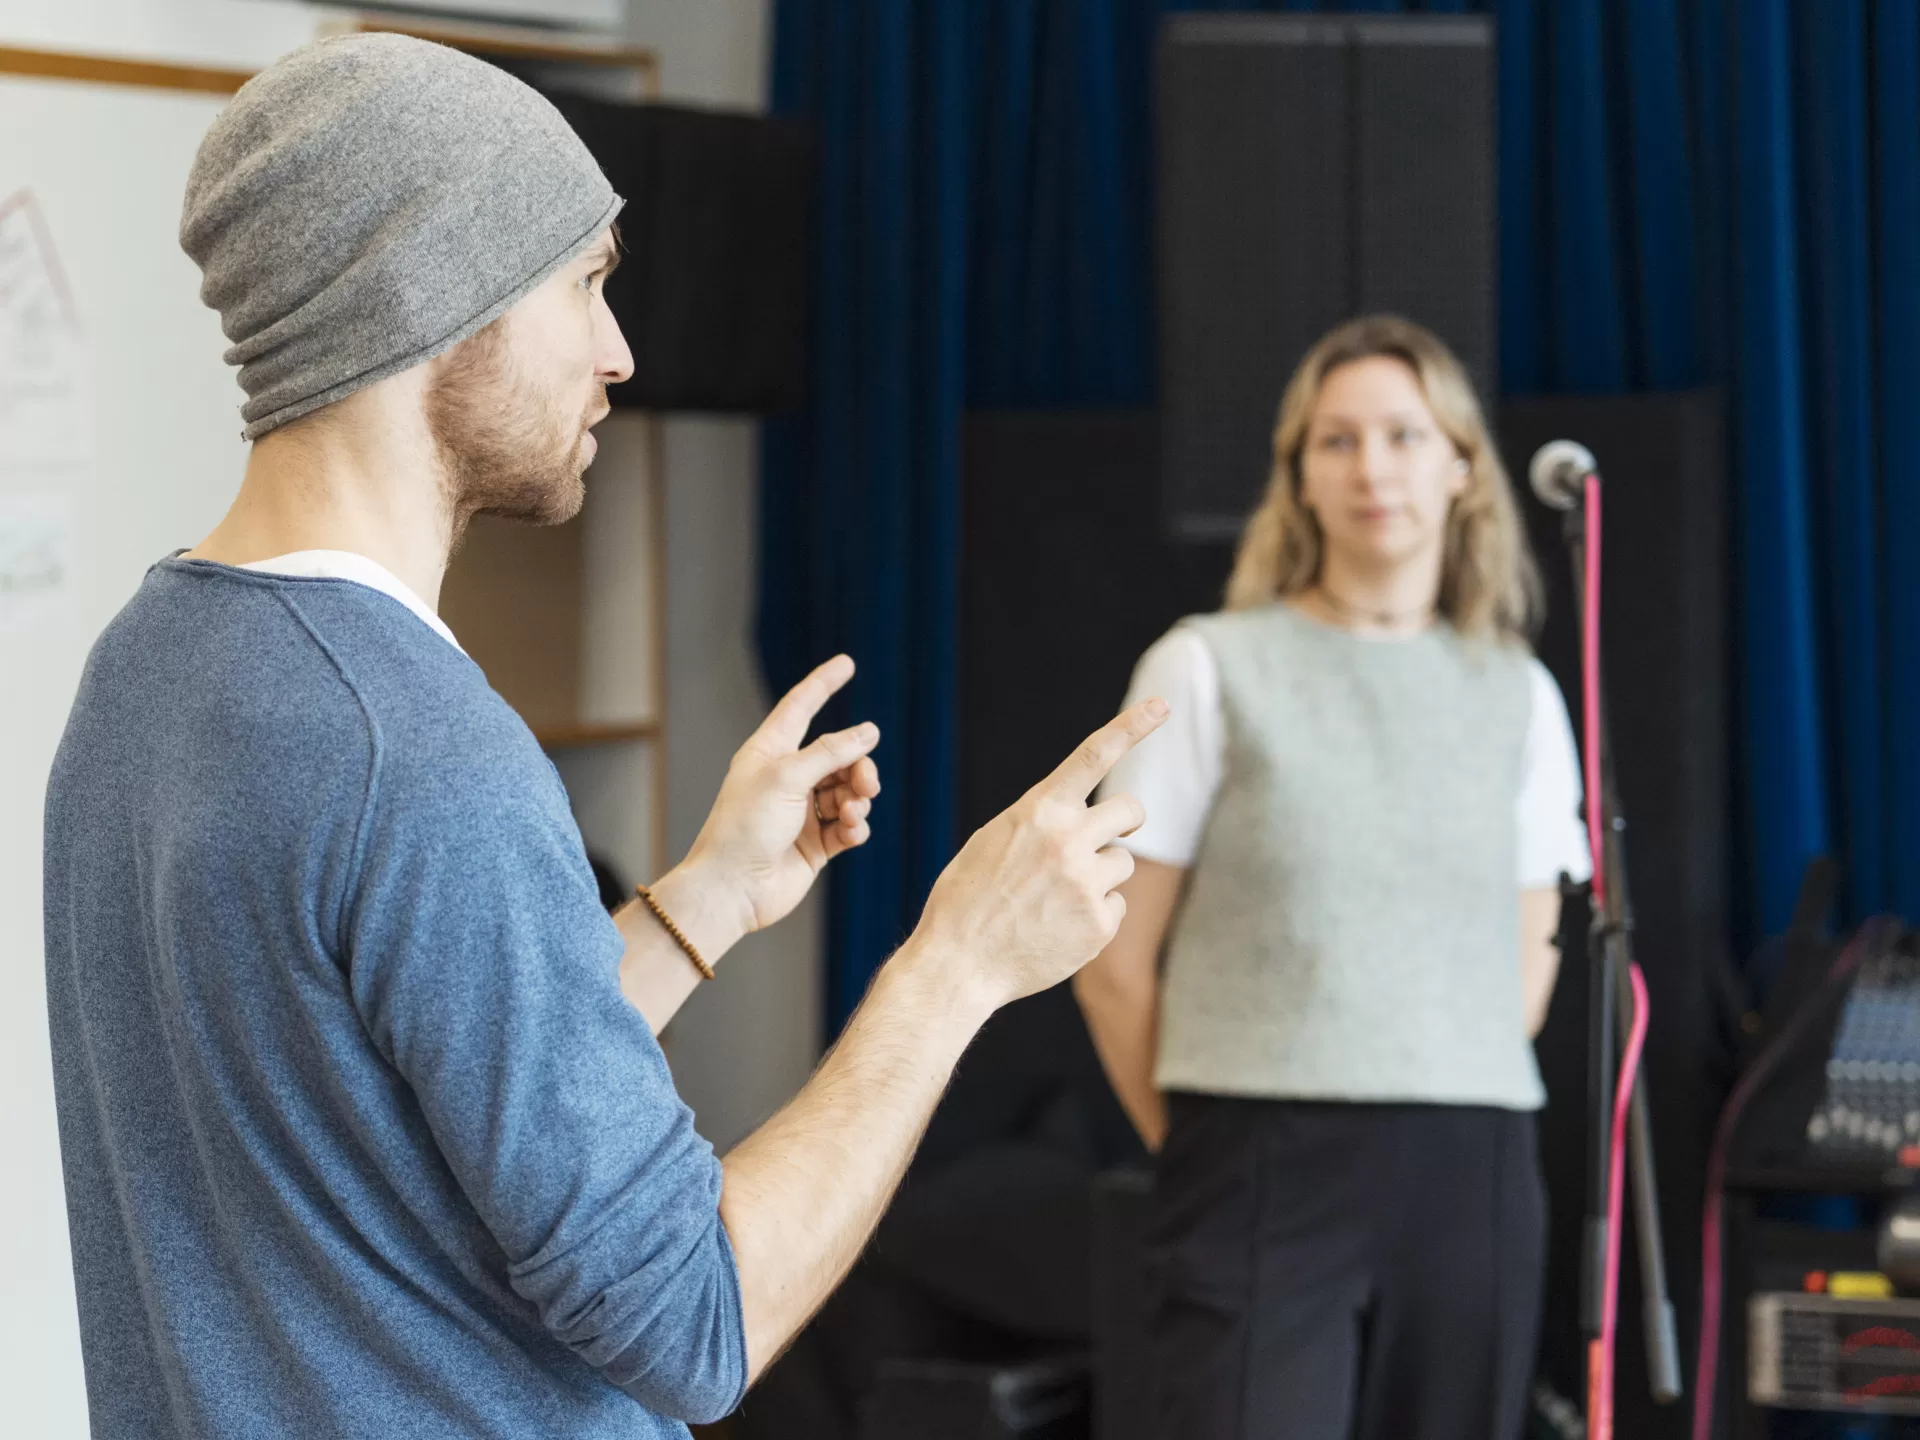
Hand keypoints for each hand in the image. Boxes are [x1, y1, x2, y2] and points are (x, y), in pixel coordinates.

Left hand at [681, 655, 881, 937]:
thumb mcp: (788, 778)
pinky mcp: (815, 844)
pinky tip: (851, 832)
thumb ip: (831, 752)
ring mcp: (802, 813)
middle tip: (866, 783)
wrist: (733, 889)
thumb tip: (869, 732)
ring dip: (858, 799)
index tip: (847, 663)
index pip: (800, 708)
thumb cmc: (745, 828)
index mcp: (769, 754)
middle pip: (838, 756)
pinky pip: (848, 826)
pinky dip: (855, 827)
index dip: (823, 684)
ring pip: (848, 791)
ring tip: (853, 813)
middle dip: (858, 766)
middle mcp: (786, 779)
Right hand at [908, 699, 1167, 1012]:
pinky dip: (1093, 916)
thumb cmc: (969, 899)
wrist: (959, 964)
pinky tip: (1058, 929)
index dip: (1132, 726)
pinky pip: (1116, 905)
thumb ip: (1041, 821)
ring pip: (1123, 862)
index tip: (1162, 705)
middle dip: (1120, 822)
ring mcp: (1087, 883)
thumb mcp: (994, 841)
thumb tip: (1080, 817)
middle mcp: (1068, 839)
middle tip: (1096, 840)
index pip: (1094, 755)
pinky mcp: (1101, 924)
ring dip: (1100, 875)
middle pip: (1130, 810)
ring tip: (1056, 899)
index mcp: (1039, 811)